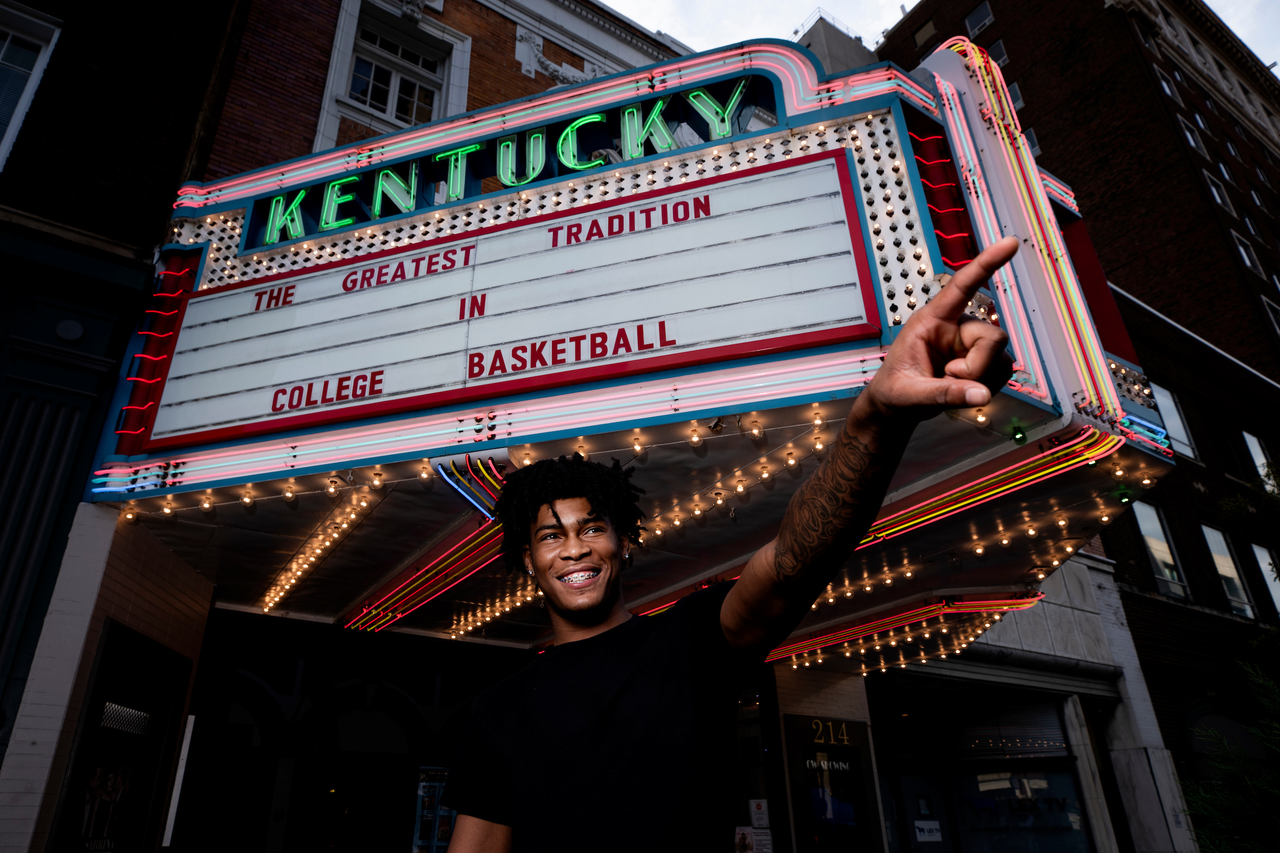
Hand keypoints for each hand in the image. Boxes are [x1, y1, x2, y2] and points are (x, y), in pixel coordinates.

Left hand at [861, 236, 1017, 421]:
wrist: (896, 407)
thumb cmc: (895, 389)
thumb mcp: (909, 392)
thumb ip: (944, 393)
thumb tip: (982, 395)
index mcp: (932, 320)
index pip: (962, 286)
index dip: (986, 263)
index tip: (1010, 243)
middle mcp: (956, 328)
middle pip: (994, 336)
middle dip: (979, 365)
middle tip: (950, 378)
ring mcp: (971, 346)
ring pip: (1001, 358)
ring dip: (980, 380)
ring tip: (948, 385)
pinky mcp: (981, 363)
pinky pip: (1001, 373)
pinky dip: (985, 388)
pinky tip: (962, 390)